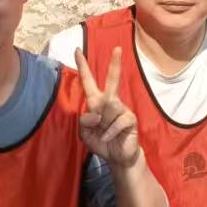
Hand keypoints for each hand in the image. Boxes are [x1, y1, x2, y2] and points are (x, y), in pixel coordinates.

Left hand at [75, 47, 140, 168]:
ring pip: (110, 105)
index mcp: (96, 102)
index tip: (76, 50)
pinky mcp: (130, 119)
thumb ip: (84, 122)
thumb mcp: (85, 133)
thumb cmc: (101, 141)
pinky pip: (117, 122)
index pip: (88, 81)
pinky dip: (109, 132)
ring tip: (102, 131)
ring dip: (103, 121)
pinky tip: (108, 138)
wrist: (117, 158)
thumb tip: (95, 113)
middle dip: (114, 65)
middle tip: (118, 48)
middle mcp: (110, 102)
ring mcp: (122, 109)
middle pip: (112, 81)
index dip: (83, 66)